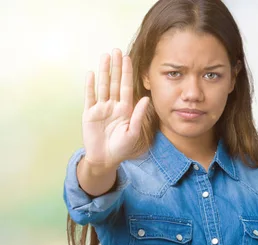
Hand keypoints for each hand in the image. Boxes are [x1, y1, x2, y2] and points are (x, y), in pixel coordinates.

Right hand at [82, 49, 149, 167]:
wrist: (105, 158)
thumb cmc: (122, 148)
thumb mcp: (133, 132)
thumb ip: (139, 115)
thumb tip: (146, 98)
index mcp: (126, 109)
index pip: (126, 87)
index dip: (127, 72)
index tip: (128, 58)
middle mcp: (113, 105)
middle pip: (114, 82)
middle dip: (115, 67)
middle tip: (116, 50)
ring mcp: (101, 108)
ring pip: (102, 86)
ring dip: (103, 71)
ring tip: (105, 56)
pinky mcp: (89, 113)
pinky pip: (89, 96)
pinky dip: (90, 85)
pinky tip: (91, 73)